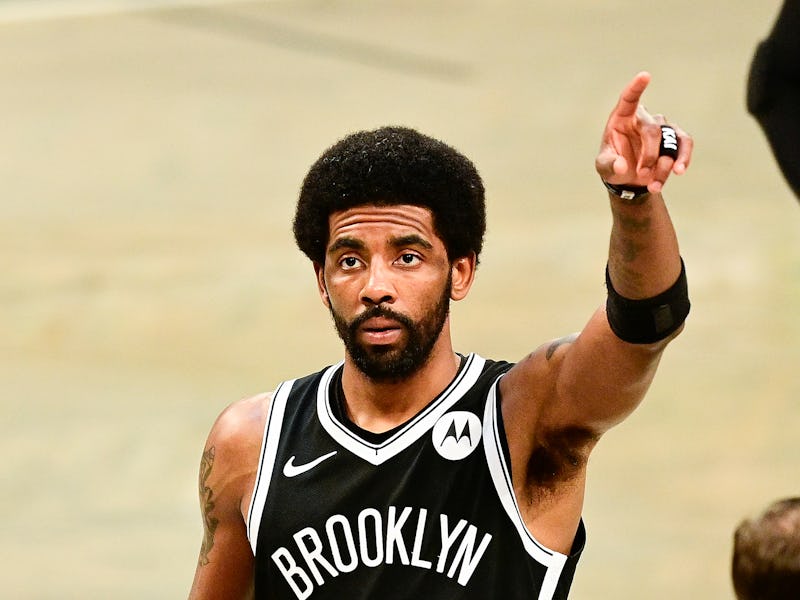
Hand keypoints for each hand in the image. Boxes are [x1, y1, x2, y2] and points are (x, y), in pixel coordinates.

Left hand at [595, 71, 692, 193]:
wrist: (629, 179)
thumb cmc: (613, 165)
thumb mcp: (604, 167)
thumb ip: (609, 165)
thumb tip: (622, 165)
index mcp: (621, 118)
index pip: (628, 99)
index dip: (636, 87)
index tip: (645, 75)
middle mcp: (642, 118)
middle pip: (652, 131)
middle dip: (649, 156)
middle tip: (642, 174)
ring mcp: (661, 127)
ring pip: (669, 140)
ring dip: (663, 165)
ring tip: (655, 184)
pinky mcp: (675, 138)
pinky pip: (684, 143)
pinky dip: (683, 158)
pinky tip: (679, 172)